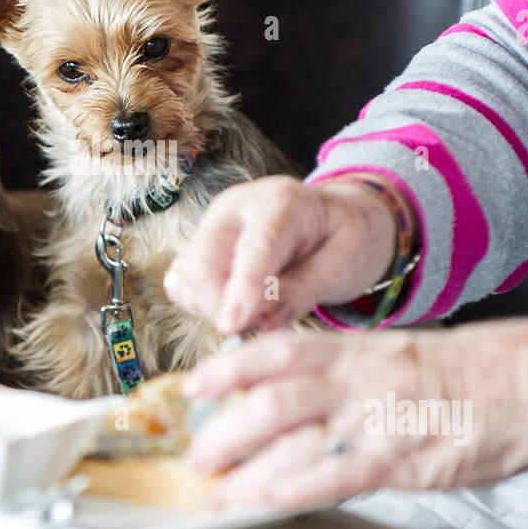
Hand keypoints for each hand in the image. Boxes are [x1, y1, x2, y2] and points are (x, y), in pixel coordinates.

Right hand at [164, 174, 402, 334]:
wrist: (335, 218)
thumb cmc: (344, 238)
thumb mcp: (344, 264)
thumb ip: (304, 290)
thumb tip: (264, 321)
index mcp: (280, 202)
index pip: (254, 247)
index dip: (241, 288)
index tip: (233, 326)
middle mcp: (235, 208)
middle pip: (203, 264)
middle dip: (222, 308)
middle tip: (261, 325)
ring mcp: (211, 226)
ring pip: (187, 280)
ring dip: (213, 310)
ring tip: (256, 311)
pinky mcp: (198, 246)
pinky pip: (183, 286)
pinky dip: (202, 306)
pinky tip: (237, 306)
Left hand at [182, 319, 527, 510]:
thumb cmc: (469, 370)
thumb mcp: (397, 354)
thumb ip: (346, 371)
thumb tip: (297, 390)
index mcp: (356, 350)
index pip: (275, 350)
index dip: (226, 367)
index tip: (193, 386)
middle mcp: (355, 381)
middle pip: (268, 400)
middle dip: (223, 430)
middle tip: (196, 455)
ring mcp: (374, 421)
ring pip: (289, 440)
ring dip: (243, 470)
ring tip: (215, 492)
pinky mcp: (399, 462)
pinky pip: (330, 479)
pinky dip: (287, 492)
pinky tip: (260, 505)